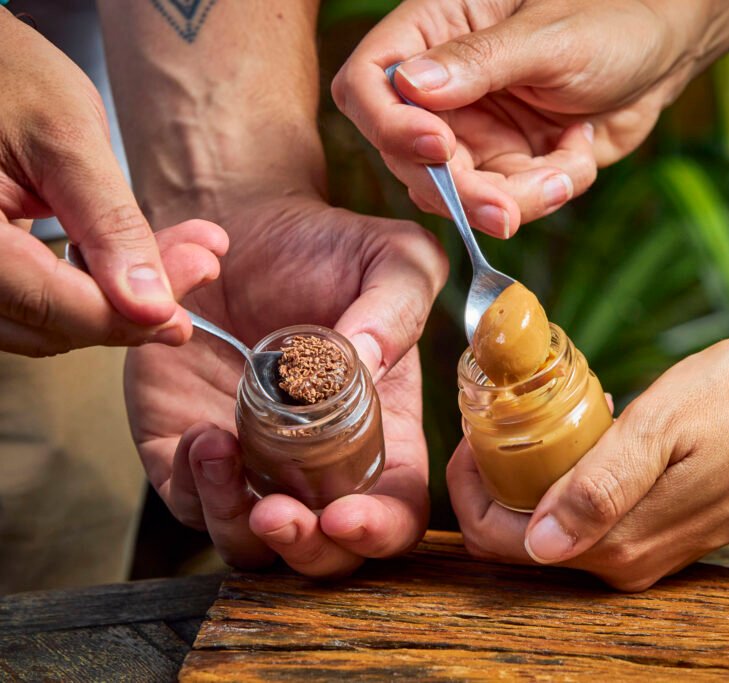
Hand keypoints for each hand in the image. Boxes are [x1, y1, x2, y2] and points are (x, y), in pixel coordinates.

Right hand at [0, 11, 224, 353]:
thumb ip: (109, 224)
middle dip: (133, 306)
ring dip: (121, 298)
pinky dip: (93, 287)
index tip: (184, 314)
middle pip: (50, 324)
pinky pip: (36, 302)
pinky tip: (141, 258)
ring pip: (46, 322)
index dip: (126, 319)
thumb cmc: (6, 76)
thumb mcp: (67, 139)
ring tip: (185, 255)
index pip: (50, 306)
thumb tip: (151, 304)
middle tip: (199, 265)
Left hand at [126, 196, 447, 574]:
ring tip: (223, 453)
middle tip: (280, 515)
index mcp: (382, 432)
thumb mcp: (394, 260)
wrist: (246, 222)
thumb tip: (366, 364)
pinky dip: (192, 487)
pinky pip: (186, 499)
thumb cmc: (331, 246)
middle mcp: (319, 462)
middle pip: (323, 552)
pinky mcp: (186, 448)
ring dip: (238, 525)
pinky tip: (202, 436)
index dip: (379, 530)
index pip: (394, 509)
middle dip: (304, 551)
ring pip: (248, 543)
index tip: (347, 516)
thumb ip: (399, 307)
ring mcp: (253, 462)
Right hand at [334, 0, 700, 236]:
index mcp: (435, 31)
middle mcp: (444, 88)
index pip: (369, 82)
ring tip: (566, 173)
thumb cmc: (613, 16)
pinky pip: (510, 203)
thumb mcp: (550, 35)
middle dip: (462, 191)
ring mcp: (475, 131)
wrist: (666, 50)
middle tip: (508, 209)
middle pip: (409, 157)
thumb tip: (410, 86)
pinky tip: (581, 150)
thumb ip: (481, 60)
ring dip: (514, 200)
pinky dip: (548, 191)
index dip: (388, 123)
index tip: (436, 147)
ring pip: (460, 195)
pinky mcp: (509, 164)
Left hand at [448, 338, 728, 590]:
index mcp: (619, 544)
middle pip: (522, 535)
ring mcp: (651, 552)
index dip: (472, 487)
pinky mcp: (668, 532)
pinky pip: (595, 516)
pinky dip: (577, 477)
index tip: (478, 430)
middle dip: (500, 477)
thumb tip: (539, 541)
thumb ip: (600, 486)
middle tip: (511, 413)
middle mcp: (630, 562)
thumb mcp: (665, 426)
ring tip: (555, 414)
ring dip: (539, 473)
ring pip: (557, 524)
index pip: (500, 540)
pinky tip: (599, 431)